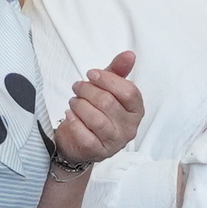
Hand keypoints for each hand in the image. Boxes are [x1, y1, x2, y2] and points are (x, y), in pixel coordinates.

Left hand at [50, 51, 144, 167]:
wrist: (80, 140)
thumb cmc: (96, 110)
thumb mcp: (107, 88)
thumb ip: (117, 71)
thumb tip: (129, 54)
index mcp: (136, 110)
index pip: (129, 92)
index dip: (108, 80)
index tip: (92, 74)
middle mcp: (129, 128)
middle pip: (108, 103)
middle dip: (88, 90)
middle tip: (77, 86)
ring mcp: (114, 142)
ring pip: (96, 119)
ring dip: (79, 105)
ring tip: (73, 101)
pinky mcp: (98, 152)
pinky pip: (85, 136)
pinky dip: (74, 122)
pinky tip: (70, 115)